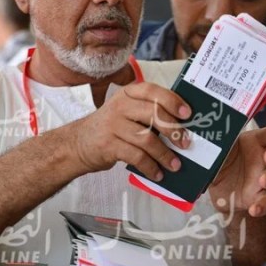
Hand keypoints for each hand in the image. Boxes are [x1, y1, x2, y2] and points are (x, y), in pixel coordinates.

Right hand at [68, 82, 191, 180]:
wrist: (77, 144)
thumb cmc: (111, 128)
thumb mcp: (126, 112)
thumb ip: (148, 113)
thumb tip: (182, 126)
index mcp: (128, 95)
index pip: (152, 91)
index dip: (172, 101)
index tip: (188, 114)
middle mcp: (120, 107)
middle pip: (154, 114)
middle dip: (174, 130)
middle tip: (185, 143)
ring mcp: (113, 125)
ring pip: (147, 139)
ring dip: (164, 155)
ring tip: (175, 165)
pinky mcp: (108, 145)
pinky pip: (136, 157)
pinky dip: (150, 167)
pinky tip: (157, 173)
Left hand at [209, 121, 265, 216]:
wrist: (211, 187)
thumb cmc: (217, 159)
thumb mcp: (216, 147)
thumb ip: (221, 141)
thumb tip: (215, 129)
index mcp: (255, 142)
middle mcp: (264, 159)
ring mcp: (263, 178)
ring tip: (263, 180)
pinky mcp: (258, 197)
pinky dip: (263, 206)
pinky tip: (254, 208)